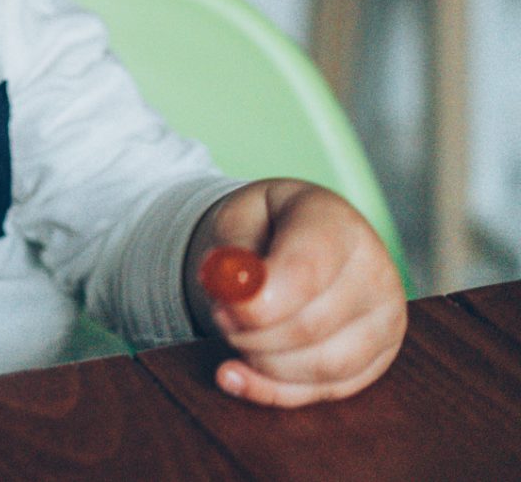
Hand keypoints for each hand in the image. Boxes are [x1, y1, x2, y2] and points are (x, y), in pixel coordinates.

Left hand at [185, 179, 406, 406]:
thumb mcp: (239, 215)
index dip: (261, 301)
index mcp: (337, 225)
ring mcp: (384, 320)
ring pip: (322, 366)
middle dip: (251, 333)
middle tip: (220, 316)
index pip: (307, 272)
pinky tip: (235, 377)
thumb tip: (230, 287)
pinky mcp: (379, 358)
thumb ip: (232, 248)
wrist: (301, 235)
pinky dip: (273, 390)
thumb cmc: (267, 226)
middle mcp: (374, 273)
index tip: (224, 308)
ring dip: (261, 360)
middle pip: (311, 326)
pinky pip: (326, 390)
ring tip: (235, 332)